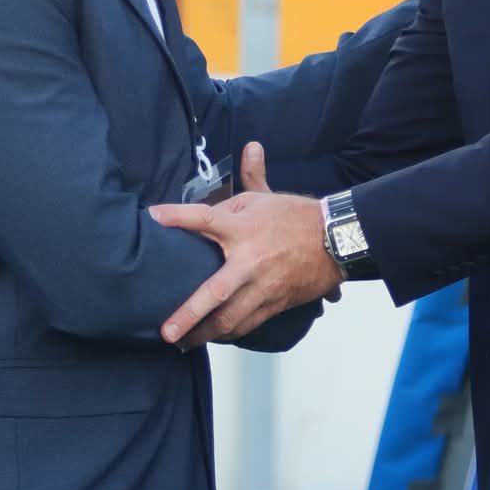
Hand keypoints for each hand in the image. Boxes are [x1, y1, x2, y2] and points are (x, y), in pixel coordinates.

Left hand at [149, 141, 345, 345]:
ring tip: (184, 343)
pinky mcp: (275, 302)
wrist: (335, 240)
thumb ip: (252, 176)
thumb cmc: (298, 217)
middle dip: (189, 314)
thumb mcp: (270, 196)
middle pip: (214, 292)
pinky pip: (248, 323)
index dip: (177, 216)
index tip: (153, 216)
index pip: (205, 219)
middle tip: (166, 331)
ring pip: (231, 318)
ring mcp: (263, 286)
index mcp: (243, 229)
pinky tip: (216, 336)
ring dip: (206, 334)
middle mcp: (249, 260)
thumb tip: (250, 147)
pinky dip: (230, 332)